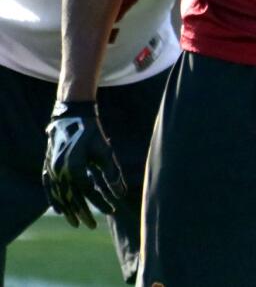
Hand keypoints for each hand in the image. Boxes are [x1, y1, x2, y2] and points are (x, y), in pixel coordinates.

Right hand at [42, 101, 126, 228]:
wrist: (71, 116)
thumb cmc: (92, 133)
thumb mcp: (105, 152)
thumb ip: (112, 173)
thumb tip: (121, 193)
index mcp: (75, 167)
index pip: (89, 192)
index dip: (100, 203)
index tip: (112, 211)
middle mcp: (60, 171)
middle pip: (72, 198)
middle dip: (83, 213)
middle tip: (92, 227)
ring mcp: (51, 169)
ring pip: (59, 195)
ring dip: (67, 210)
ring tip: (76, 223)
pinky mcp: (47, 166)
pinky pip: (48, 187)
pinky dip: (53, 199)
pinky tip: (58, 209)